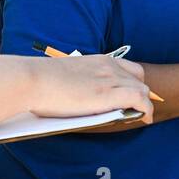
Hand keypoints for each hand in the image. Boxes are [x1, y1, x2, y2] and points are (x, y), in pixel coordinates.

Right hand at [29, 55, 153, 121]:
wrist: (32, 80)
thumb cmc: (38, 81)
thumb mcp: (63, 77)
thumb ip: (76, 84)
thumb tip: (76, 97)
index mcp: (96, 60)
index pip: (125, 67)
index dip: (130, 81)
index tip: (129, 93)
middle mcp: (107, 66)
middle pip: (137, 77)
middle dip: (140, 91)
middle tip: (137, 107)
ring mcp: (110, 79)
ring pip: (142, 89)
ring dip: (144, 103)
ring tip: (142, 115)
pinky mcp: (110, 94)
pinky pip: (140, 100)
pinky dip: (146, 109)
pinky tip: (145, 118)